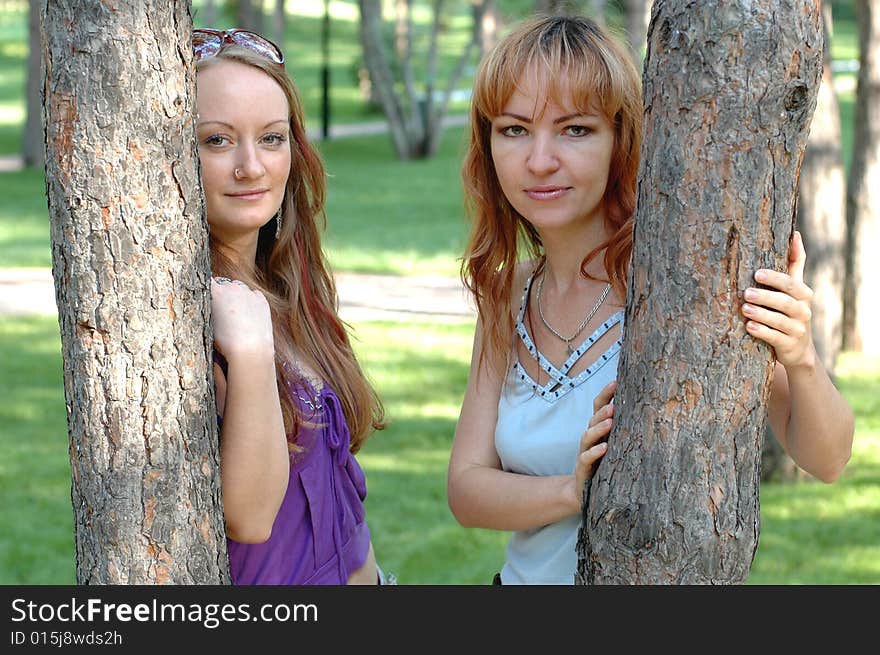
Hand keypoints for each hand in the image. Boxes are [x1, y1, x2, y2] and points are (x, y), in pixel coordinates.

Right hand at [211, 277, 274, 360]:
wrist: (250, 349)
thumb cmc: (225, 342)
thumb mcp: (209, 324)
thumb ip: (210, 308)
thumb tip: (211, 305)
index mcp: (216, 291)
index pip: (208, 281)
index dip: (207, 289)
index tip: (208, 296)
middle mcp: (232, 287)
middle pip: (224, 284)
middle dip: (223, 293)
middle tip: (223, 310)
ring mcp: (249, 292)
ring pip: (240, 288)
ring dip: (237, 296)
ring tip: (237, 314)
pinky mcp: (262, 300)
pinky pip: (253, 295)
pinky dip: (250, 301)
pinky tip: (249, 314)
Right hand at [574, 380, 615, 507]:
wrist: (584, 490)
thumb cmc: (606, 464)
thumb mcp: (617, 445)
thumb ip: (626, 429)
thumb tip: (652, 410)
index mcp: (599, 429)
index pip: (598, 407)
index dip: (605, 394)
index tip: (616, 382)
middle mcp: (591, 438)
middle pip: (593, 419)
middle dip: (603, 410)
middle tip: (614, 405)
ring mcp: (585, 452)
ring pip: (587, 436)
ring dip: (598, 428)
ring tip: (610, 422)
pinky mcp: (583, 468)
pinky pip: (586, 457)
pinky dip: (594, 452)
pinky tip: (604, 447)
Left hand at [741, 231, 815, 369]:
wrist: (799, 349)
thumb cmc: (791, 311)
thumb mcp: (795, 288)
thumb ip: (795, 264)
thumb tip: (796, 234)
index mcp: (804, 295)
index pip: (791, 283)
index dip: (775, 278)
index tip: (756, 273)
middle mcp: (804, 311)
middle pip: (785, 302)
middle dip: (765, 296)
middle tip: (746, 292)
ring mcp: (798, 329)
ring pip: (780, 320)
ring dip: (761, 313)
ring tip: (744, 308)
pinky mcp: (790, 345)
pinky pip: (775, 338)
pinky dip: (762, 331)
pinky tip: (749, 326)